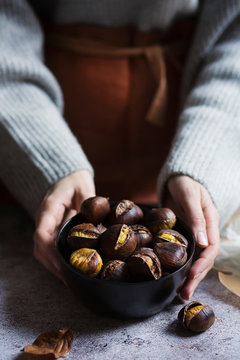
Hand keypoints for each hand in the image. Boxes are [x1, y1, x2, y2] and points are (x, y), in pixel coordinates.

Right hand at [33, 170, 94, 280]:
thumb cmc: (75, 181)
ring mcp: (45, 227)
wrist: (67, 177)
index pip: (42, 234)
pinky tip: (70, 270)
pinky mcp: (51, 231)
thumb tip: (101, 224)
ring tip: (71, 279)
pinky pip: (48, 249)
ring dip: (54, 266)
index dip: (51, 250)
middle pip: (40, 248)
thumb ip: (89, 204)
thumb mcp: (83, 188)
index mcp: (48, 209)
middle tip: (70, 279)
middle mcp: (43, 220)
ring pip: (42, 252)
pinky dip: (57, 261)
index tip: (65, 261)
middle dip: (54, 265)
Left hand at [163, 175, 219, 299]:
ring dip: (190, 277)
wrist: (176, 178)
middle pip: (205, 259)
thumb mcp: (190, 197)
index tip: (192, 274)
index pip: (212, 248)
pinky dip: (182, 267)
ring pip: (197, 260)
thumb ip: (196, 218)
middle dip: (196, 277)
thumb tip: (203, 243)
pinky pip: (187, 254)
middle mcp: (205, 231)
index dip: (203, 263)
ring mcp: (196, 234)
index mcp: (211, 221)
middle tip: (184, 293)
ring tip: (180, 293)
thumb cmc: (185, 183)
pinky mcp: (185, 236)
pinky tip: (175, 278)